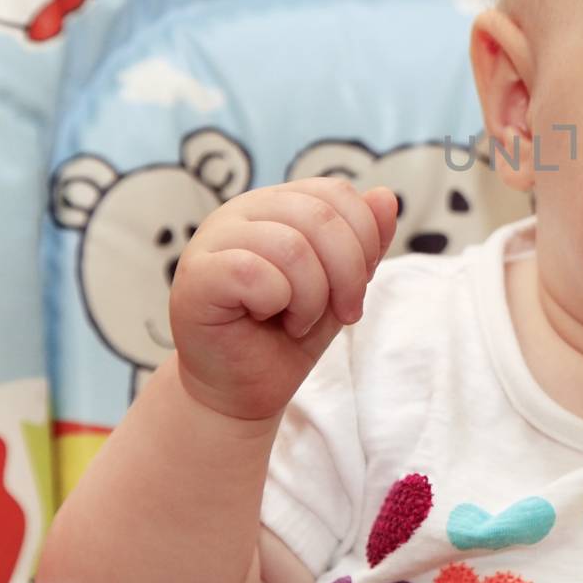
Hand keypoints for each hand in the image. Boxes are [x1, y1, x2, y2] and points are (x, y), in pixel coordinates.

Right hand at [168, 178, 398, 421]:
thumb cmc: (288, 334)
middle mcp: (242, 210)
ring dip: (313, 297)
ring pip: (292, 247)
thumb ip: (365, 241)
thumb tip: (386, 195)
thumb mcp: (342, 285)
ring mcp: (213, 238)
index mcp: (277, 204)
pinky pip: (254, 273)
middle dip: (348, 274)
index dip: (365, 240)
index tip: (358, 288)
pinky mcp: (196, 275)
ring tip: (300, 320)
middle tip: (342, 312)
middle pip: (321, 216)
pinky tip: (269, 318)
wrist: (242, 390)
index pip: (335, 193)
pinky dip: (278, 303)